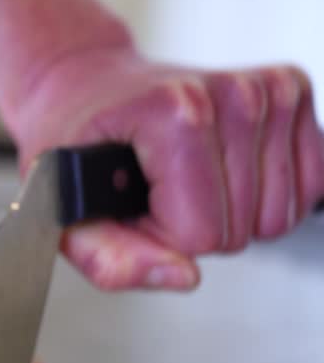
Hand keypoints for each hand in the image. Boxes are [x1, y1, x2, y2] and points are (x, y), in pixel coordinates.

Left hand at [11, 47, 323, 290]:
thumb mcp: (63, 208)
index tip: (132, 203)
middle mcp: (231, 94)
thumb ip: (108, 256)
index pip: (200, 235)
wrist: (85, 85)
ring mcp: (267, 90)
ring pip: (278, 217)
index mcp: (174, 112)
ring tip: (182, 178)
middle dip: (193, 227)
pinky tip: (223, 170)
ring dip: (230, 213)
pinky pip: (311, 186)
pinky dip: (266, 195)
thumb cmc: (75, 141)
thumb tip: (183, 277)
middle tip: (154, 190)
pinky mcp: (290, 91)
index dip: (158, 237)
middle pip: (240, 230)